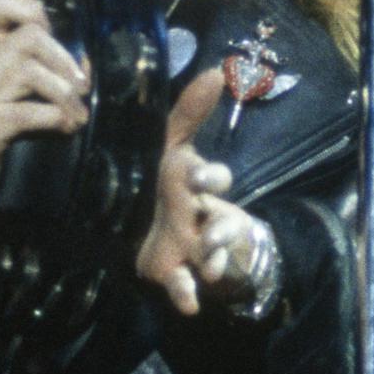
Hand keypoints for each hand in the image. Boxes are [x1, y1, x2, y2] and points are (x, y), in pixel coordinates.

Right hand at [0, 0, 89, 260]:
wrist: (19, 181)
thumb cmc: (41, 123)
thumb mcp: (50, 81)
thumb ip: (60, 58)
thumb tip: (85, 56)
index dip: (29, 8)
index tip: (53, 31)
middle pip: (29, 38)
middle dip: (66, 61)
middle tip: (82, 88)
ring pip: (28, 70)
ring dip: (65, 93)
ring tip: (78, 113)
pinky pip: (23, 111)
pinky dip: (54, 117)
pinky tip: (66, 128)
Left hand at [135, 71, 265, 315]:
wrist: (152, 226)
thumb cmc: (167, 182)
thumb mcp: (172, 146)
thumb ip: (189, 112)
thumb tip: (214, 69)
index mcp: (197, 184)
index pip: (214, 178)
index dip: (210, 178)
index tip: (198, 178)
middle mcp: (201, 215)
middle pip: (221, 220)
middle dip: (219, 227)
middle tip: (210, 232)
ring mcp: (191, 245)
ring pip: (210, 252)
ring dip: (210, 258)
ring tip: (204, 264)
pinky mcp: (175, 270)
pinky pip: (185, 284)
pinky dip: (187, 294)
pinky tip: (188, 304)